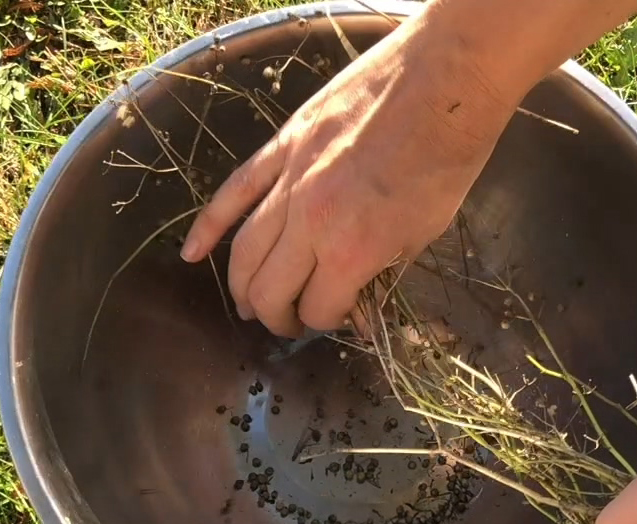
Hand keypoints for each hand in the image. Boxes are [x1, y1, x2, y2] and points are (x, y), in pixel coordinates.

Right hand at [180, 15, 515, 336]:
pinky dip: (208, 227)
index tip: (339, 320)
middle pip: (271, 290)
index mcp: (351, 252)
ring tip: (246, 308)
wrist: (442, 84)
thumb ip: (384, 277)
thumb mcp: (424, 236)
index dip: (327, 323)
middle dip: (277, 319)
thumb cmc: (445, 163)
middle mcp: (310, 224)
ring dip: (242, 288)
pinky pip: (234, 193)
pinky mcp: (281, 147)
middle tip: (286, 326)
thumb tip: (361, 312)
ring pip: (245, 250)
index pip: (319, 309)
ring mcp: (289, 182)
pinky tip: (191, 254)